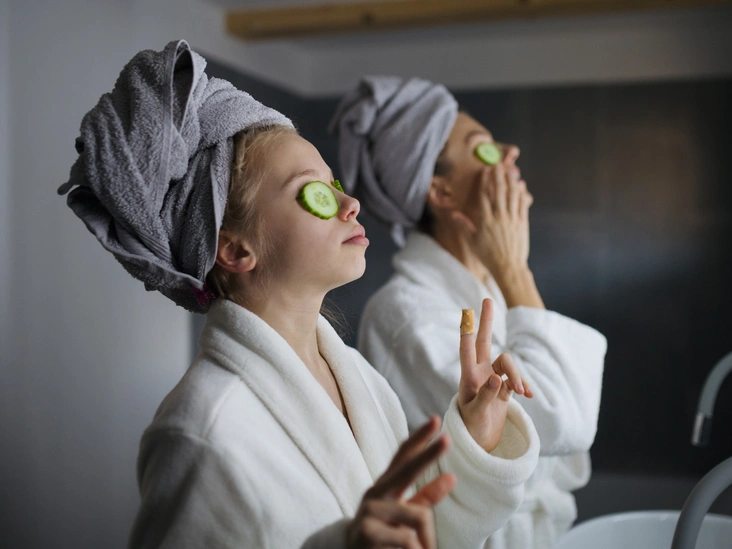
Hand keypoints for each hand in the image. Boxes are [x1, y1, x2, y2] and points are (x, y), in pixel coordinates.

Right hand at [347, 417, 456, 548]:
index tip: (435, 419)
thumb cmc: (384, 535)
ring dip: (426, 539)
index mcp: (386, 485)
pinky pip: (407, 539)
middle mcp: (376, 492)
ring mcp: (369, 510)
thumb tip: (452, 477)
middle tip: (447, 439)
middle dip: (429, 455)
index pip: (403, 456)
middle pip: (407, 470)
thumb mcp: (405, 515)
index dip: (418, 438)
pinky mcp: (366, 531)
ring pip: (419, 516)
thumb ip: (426, 498)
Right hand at [452, 163, 532, 275]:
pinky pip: (522, 204)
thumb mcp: (471, 241)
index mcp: (485, 221)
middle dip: (499, 176)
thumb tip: (452, 214)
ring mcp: (512, 219)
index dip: (485, 181)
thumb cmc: (488, 256)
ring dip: (511, 181)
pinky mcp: (522, 222)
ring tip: (510, 170)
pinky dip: (522, 193)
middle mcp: (499, 217)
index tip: (485, 170)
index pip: (485, 196)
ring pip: (512, 195)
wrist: (508, 267)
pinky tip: (521, 185)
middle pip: (499, 191)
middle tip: (499, 164)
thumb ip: (463, 225)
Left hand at [458, 298, 532, 452]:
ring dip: (517, 375)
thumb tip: (497, 378)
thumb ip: (486, 396)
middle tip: (486, 299)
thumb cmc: (471, 429)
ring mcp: (493, 379)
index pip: (467, 350)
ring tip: (523, 393)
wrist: (479, 444)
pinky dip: (523, 384)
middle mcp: (479, 373)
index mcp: (468, 377)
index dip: (467, 332)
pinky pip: (516, 379)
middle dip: (487, 322)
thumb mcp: (475, 414)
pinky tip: (528, 395)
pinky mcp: (504, 389)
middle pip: (485, 342)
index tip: (467, 314)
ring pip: (508, 364)